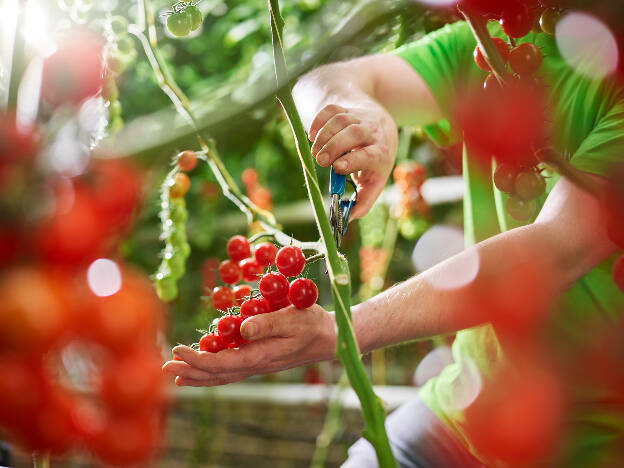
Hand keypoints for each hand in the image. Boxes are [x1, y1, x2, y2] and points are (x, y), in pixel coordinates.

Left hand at [162, 305, 335, 386]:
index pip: (222, 363)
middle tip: (164, 367)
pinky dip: (211, 373)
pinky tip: (201, 371)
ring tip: (175, 373)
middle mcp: (256, 366)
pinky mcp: (259, 360)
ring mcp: (257, 365)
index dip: (198, 359)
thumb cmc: (311, 323)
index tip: (178, 351)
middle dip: (190, 371)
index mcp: (261, 356)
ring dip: (197, 375)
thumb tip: (241, 329)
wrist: (329, 337)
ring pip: (221, 376)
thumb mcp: (292, 318)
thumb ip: (266, 324)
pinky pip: (230, 372)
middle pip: (216, 375)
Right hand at [308, 103, 397, 218]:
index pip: (370, 154)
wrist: (382, 123)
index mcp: (381, 153)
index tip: (337, 168)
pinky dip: (318, 121)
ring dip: (324, 136)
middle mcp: (372, 132)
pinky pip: (331, 110)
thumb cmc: (375, 160)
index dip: (353, 160)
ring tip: (315, 153)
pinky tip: (312, 135)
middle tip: (320, 161)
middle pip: (354, 133)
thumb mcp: (374, 180)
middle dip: (334, 146)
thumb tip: (346, 221)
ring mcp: (359, 117)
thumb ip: (362, 202)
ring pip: (341, 120)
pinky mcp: (345, 108)